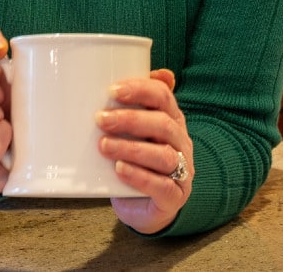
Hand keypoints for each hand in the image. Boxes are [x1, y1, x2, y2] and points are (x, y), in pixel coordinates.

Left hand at [95, 68, 194, 233]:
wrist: (142, 206)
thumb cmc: (133, 159)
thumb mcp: (130, 130)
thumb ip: (123, 104)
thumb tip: (108, 77)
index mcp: (171, 119)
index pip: (162, 96)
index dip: (139, 89)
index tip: (112, 90)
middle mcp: (180, 142)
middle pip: (163, 124)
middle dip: (131, 119)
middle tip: (100, 119)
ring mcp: (182, 171)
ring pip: (163, 155)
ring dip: (131, 148)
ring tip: (104, 145)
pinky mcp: (174, 197)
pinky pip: (162, 186)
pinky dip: (140, 176)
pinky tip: (119, 169)